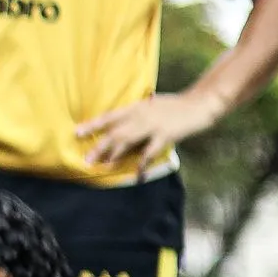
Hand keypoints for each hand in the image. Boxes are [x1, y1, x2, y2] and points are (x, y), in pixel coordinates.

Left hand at [76, 91, 222, 173]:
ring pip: (128, 140)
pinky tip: (137, 174)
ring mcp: (153, 125)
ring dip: (114, 154)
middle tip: (86, 158)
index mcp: (136, 107)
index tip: (76, 132)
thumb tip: (120, 126)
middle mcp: (141, 115)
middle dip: (99, 146)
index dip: (93, 125)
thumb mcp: (151, 106)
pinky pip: (150, 151)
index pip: (109, 116)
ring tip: (104, 166)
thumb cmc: (175, 106)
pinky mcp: (166, 134)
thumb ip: (136, 114)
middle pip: (115, 131)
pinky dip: (143, 163)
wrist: (201, 102)